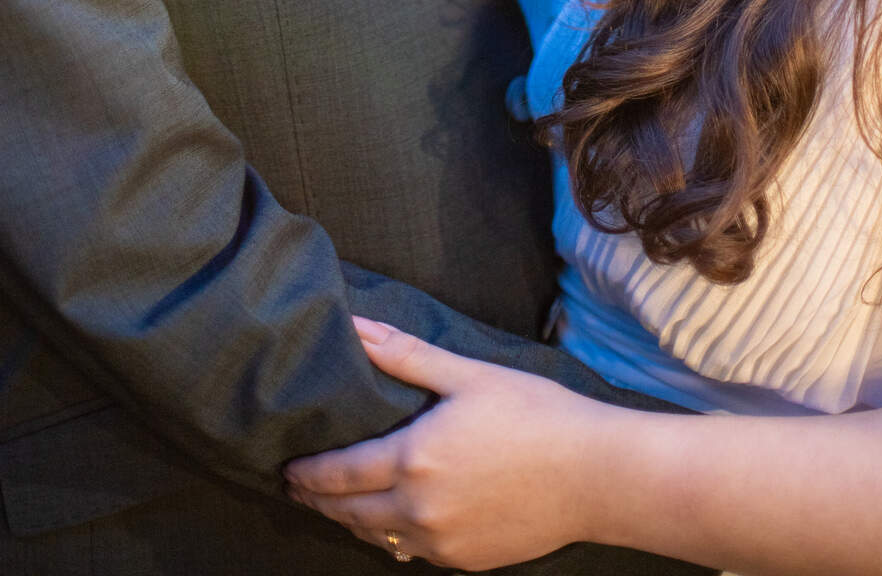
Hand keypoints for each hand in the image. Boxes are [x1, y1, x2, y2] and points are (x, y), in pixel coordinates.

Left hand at [285, 316, 613, 568]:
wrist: (593, 475)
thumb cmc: (534, 414)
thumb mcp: (467, 375)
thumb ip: (405, 356)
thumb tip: (358, 328)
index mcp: (413, 461)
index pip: (340, 473)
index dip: (309, 472)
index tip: (288, 467)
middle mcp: (419, 511)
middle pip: (350, 513)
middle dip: (319, 500)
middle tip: (298, 488)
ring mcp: (442, 543)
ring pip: (377, 539)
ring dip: (352, 522)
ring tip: (338, 505)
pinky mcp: (467, 562)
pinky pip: (413, 554)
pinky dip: (392, 539)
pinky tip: (392, 526)